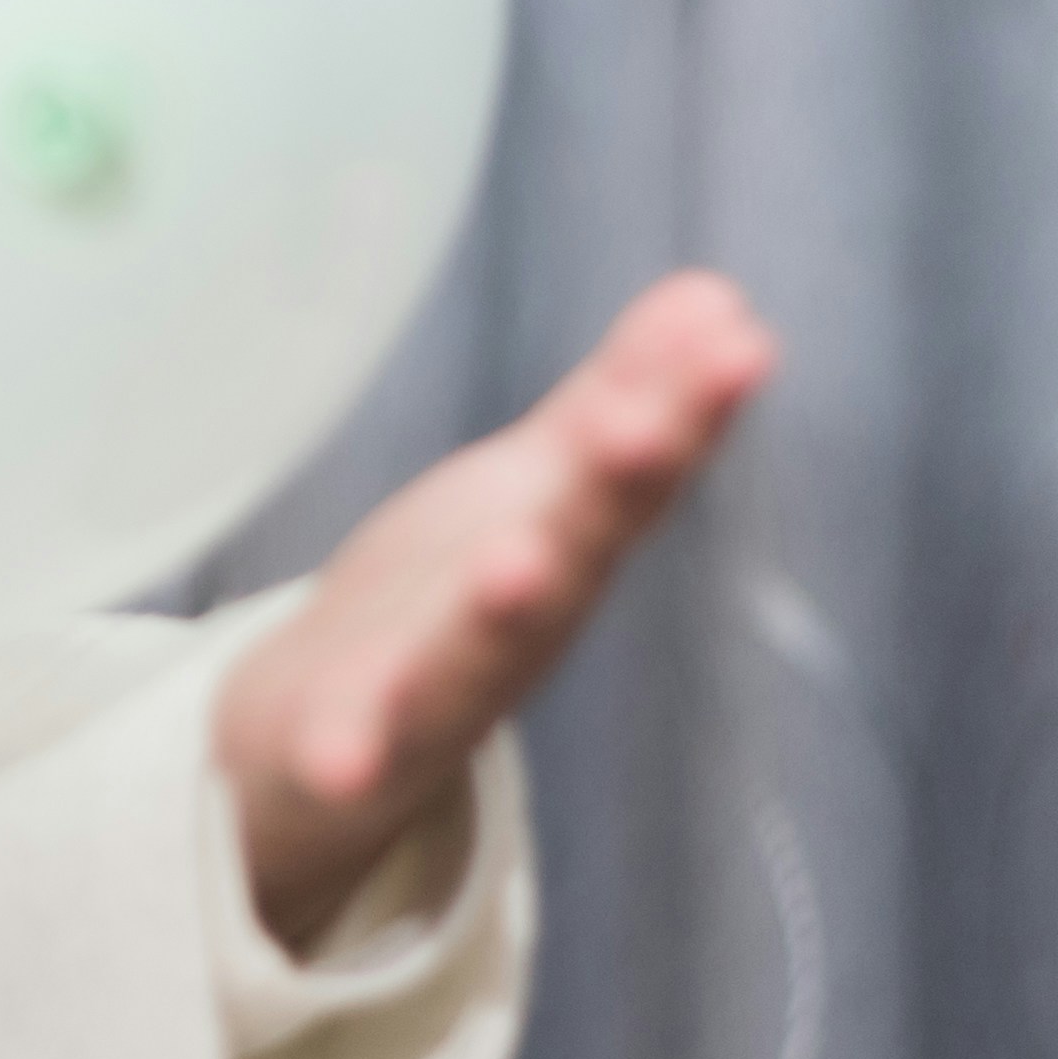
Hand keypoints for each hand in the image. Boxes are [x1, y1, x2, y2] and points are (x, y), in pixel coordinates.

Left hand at [214, 273, 779, 950]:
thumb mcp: (534, 489)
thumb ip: (621, 401)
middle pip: (576, 554)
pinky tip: (343, 759)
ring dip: (503, 612)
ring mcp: (436, 693)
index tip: (739, 347)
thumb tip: (720, 299)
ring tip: (516, 563)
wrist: (318, 749)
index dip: (686, 410)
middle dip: (610, 493)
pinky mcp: (347, 751)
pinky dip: (351, 754)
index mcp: (564, 551)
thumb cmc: (442, 603)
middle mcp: (518, 628)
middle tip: (641, 432)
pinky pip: (354, 755)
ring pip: (478, 652)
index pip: (634, 470)